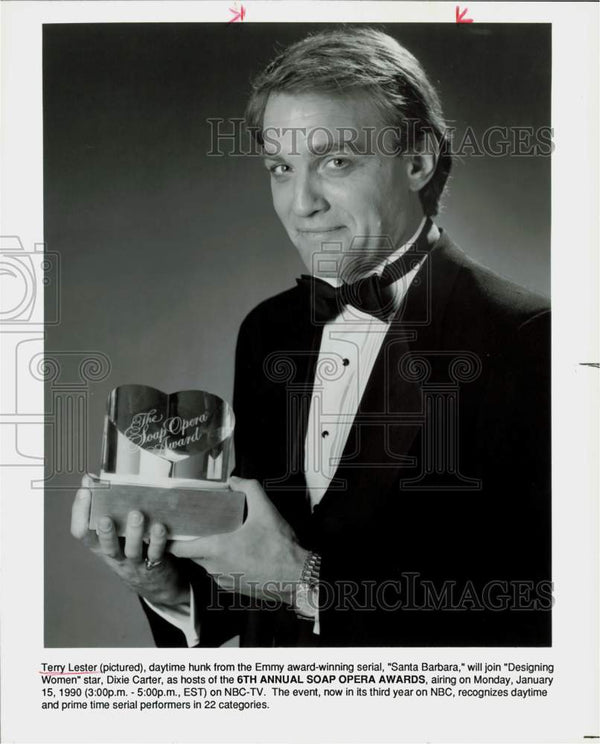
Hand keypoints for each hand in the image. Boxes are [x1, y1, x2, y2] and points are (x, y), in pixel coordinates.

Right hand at [71, 475, 188, 607]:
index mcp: (101, 546)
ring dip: (133, 532)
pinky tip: (159, 527)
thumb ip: (107, 509)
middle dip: (104, 532)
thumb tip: (93, 477)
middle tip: (105, 518)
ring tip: (136, 515)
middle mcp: (114, 556)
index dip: (79, 513)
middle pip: (105, 546)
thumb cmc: (132, 549)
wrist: (154, 584)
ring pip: (131, 550)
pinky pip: (155, 553)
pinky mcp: (154, 566)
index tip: (84, 491)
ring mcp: (134, 563)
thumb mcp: (116, 535)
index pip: (82, 533)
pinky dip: (157, 540)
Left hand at [169, 476, 307, 604]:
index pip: (179, 548)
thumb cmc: (280, 549)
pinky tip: (238, 552)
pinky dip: (223, 563)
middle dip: (193, 540)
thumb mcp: (266, 510)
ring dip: (210, 552)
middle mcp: (216, 568)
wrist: (297, 577)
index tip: (167, 530)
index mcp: (217, 550)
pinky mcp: (234, 587)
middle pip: (193, 554)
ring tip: (220, 535)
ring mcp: (224, 580)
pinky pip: (221, 573)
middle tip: (197, 525)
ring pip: (208, 564)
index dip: (170, 539)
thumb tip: (235, 480)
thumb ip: (249, 488)